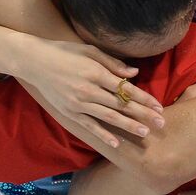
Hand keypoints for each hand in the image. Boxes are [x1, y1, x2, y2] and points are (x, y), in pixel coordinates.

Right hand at [18, 37, 164, 148]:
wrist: (34, 62)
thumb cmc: (65, 52)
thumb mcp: (91, 51)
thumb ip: (113, 63)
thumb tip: (135, 73)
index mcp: (97, 74)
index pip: (127, 89)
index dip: (145, 99)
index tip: (159, 106)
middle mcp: (89, 91)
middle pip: (122, 105)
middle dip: (143, 115)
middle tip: (161, 123)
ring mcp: (78, 103)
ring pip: (109, 117)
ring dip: (128, 126)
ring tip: (145, 133)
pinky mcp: (69, 112)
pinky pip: (89, 126)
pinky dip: (103, 135)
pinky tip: (116, 143)